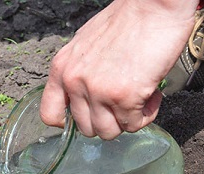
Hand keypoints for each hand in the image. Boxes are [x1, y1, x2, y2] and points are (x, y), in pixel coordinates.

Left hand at [40, 0, 197, 138]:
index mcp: (61, 69)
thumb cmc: (127, 21)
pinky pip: (133, 125)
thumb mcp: (86, 45)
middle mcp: (75, 82)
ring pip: (108, 132)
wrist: (154, 4)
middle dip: (108, 119)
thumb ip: (79, 72)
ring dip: (127, 120)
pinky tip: (151, 94)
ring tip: (138, 96)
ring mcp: (98, 91)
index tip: (87, 116)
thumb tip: (83, 97)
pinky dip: (146, 115)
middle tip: (124, 101)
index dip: (70, 122)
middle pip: (85, 129)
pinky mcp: (124, 97)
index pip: (49, 115)